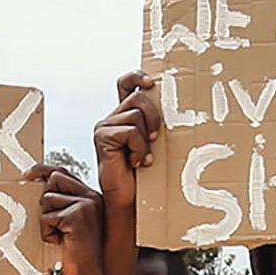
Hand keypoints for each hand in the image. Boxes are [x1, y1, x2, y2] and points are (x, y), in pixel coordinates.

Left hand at [32, 166, 107, 274]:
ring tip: (61, 235)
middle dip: (46, 202)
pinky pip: (46, 217)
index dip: (43, 170)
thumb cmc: (75, 250)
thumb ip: (62, 201)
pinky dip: (47, 232)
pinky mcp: (76, 216)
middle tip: (56, 223)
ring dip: (46, 221)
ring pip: (46, 200)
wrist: (89, 274)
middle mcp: (91, 196)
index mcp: (91, 195)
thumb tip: (39, 180)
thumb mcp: (71, 221)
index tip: (28, 174)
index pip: (63, 172)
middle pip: (53, 179)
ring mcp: (86, 205)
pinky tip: (61, 242)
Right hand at [91, 72, 164, 205]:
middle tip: (155, 139)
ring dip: (146, 138)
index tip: (152, 84)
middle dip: (154, 117)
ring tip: (142, 157)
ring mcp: (104, 126)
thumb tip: (173, 104)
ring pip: (135, 114)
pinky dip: (139, 148)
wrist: (128, 198)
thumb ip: (154, 122)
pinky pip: (130, 131)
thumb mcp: (152, 141)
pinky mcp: (102, 137)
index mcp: (123, 115)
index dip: (137, 76)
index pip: (125, 83)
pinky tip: (135, 162)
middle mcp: (111, 118)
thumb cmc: (144, 173)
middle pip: (138, 97)